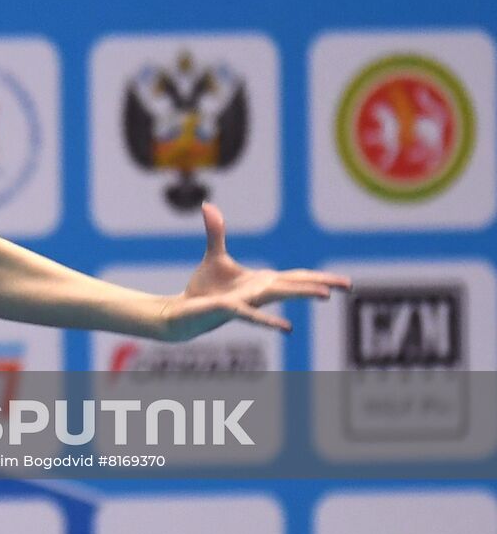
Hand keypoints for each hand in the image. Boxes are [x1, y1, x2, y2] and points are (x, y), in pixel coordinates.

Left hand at [158, 203, 350, 341]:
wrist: (185, 310)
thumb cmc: (205, 289)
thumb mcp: (215, 256)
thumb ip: (216, 232)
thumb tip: (208, 206)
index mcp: (263, 281)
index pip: (297, 278)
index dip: (320, 278)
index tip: (346, 283)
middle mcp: (261, 293)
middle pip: (296, 285)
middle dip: (322, 283)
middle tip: (348, 285)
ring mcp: (249, 301)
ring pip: (280, 295)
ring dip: (301, 293)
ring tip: (325, 295)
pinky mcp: (232, 309)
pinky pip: (253, 315)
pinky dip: (269, 320)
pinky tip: (287, 327)